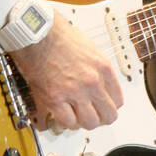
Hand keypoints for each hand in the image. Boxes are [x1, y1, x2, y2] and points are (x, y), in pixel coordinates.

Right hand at [11, 11, 123, 131]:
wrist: (37, 33)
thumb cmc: (58, 36)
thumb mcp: (90, 49)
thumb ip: (97, 69)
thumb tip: (100, 84)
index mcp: (103, 68)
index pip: (118, 100)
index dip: (110, 105)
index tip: (103, 106)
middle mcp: (92, 82)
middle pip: (108, 115)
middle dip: (100, 118)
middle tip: (92, 115)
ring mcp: (74, 91)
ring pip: (89, 123)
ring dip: (83, 122)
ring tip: (76, 116)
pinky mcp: (54, 98)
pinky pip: (67, 122)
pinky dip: (66, 122)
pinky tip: (62, 115)